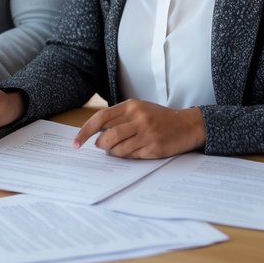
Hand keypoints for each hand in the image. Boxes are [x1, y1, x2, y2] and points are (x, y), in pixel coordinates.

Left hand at [73, 100, 205, 158]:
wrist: (188, 125)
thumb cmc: (159, 118)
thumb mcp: (139, 110)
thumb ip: (119, 118)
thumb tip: (96, 134)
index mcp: (131, 106)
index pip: (100, 118)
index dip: (85, 131)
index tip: (75, 143)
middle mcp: (138, 117)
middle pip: (107, 136)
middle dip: (100, 145)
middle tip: (103, 146)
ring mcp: (147, 133)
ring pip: (117, 148)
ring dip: (113, 153)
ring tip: (119, 149)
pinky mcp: (154, 147)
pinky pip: (131, 156)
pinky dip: (127, 156)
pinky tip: (133, 152)